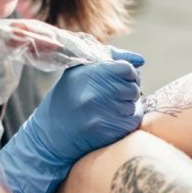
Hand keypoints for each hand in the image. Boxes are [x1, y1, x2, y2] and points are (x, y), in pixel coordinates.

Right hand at [0, 48, 143, 192]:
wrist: (50, 134)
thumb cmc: (67, 97)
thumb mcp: (79, 70)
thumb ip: (111, 58)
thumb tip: (141, 61)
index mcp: (87, 74)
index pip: (126, 69)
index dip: (128, 73)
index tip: (121, 78)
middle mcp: (94, 94)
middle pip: (132, 87)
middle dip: (129, 89)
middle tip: (115, 94)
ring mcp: (100, 114)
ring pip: (134, 105)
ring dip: (128, 106)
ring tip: (111, 107)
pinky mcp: (106, 132)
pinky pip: (132, 122)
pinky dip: (128, 120)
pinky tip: (112, 119)